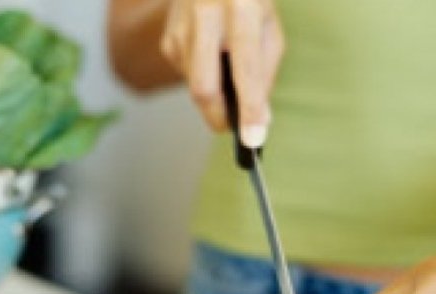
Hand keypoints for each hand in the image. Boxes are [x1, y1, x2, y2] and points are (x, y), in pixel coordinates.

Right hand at [160, 0, 283, 146]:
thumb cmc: (245, 1)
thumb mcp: (268, 27)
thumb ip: (265, 73)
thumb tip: (259, 120)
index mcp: (241, 7)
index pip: (245, 68)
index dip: (249, 107)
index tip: (253, 138)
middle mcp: (205, 16)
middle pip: (203, 87)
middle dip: (218, 117)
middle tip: (232, 128)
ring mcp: (180, 29)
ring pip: (195, 86)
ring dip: (215, 93)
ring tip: (225, 68)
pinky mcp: (167, 41)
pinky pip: (187, 76)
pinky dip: (203, 77)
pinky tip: (210, 56)